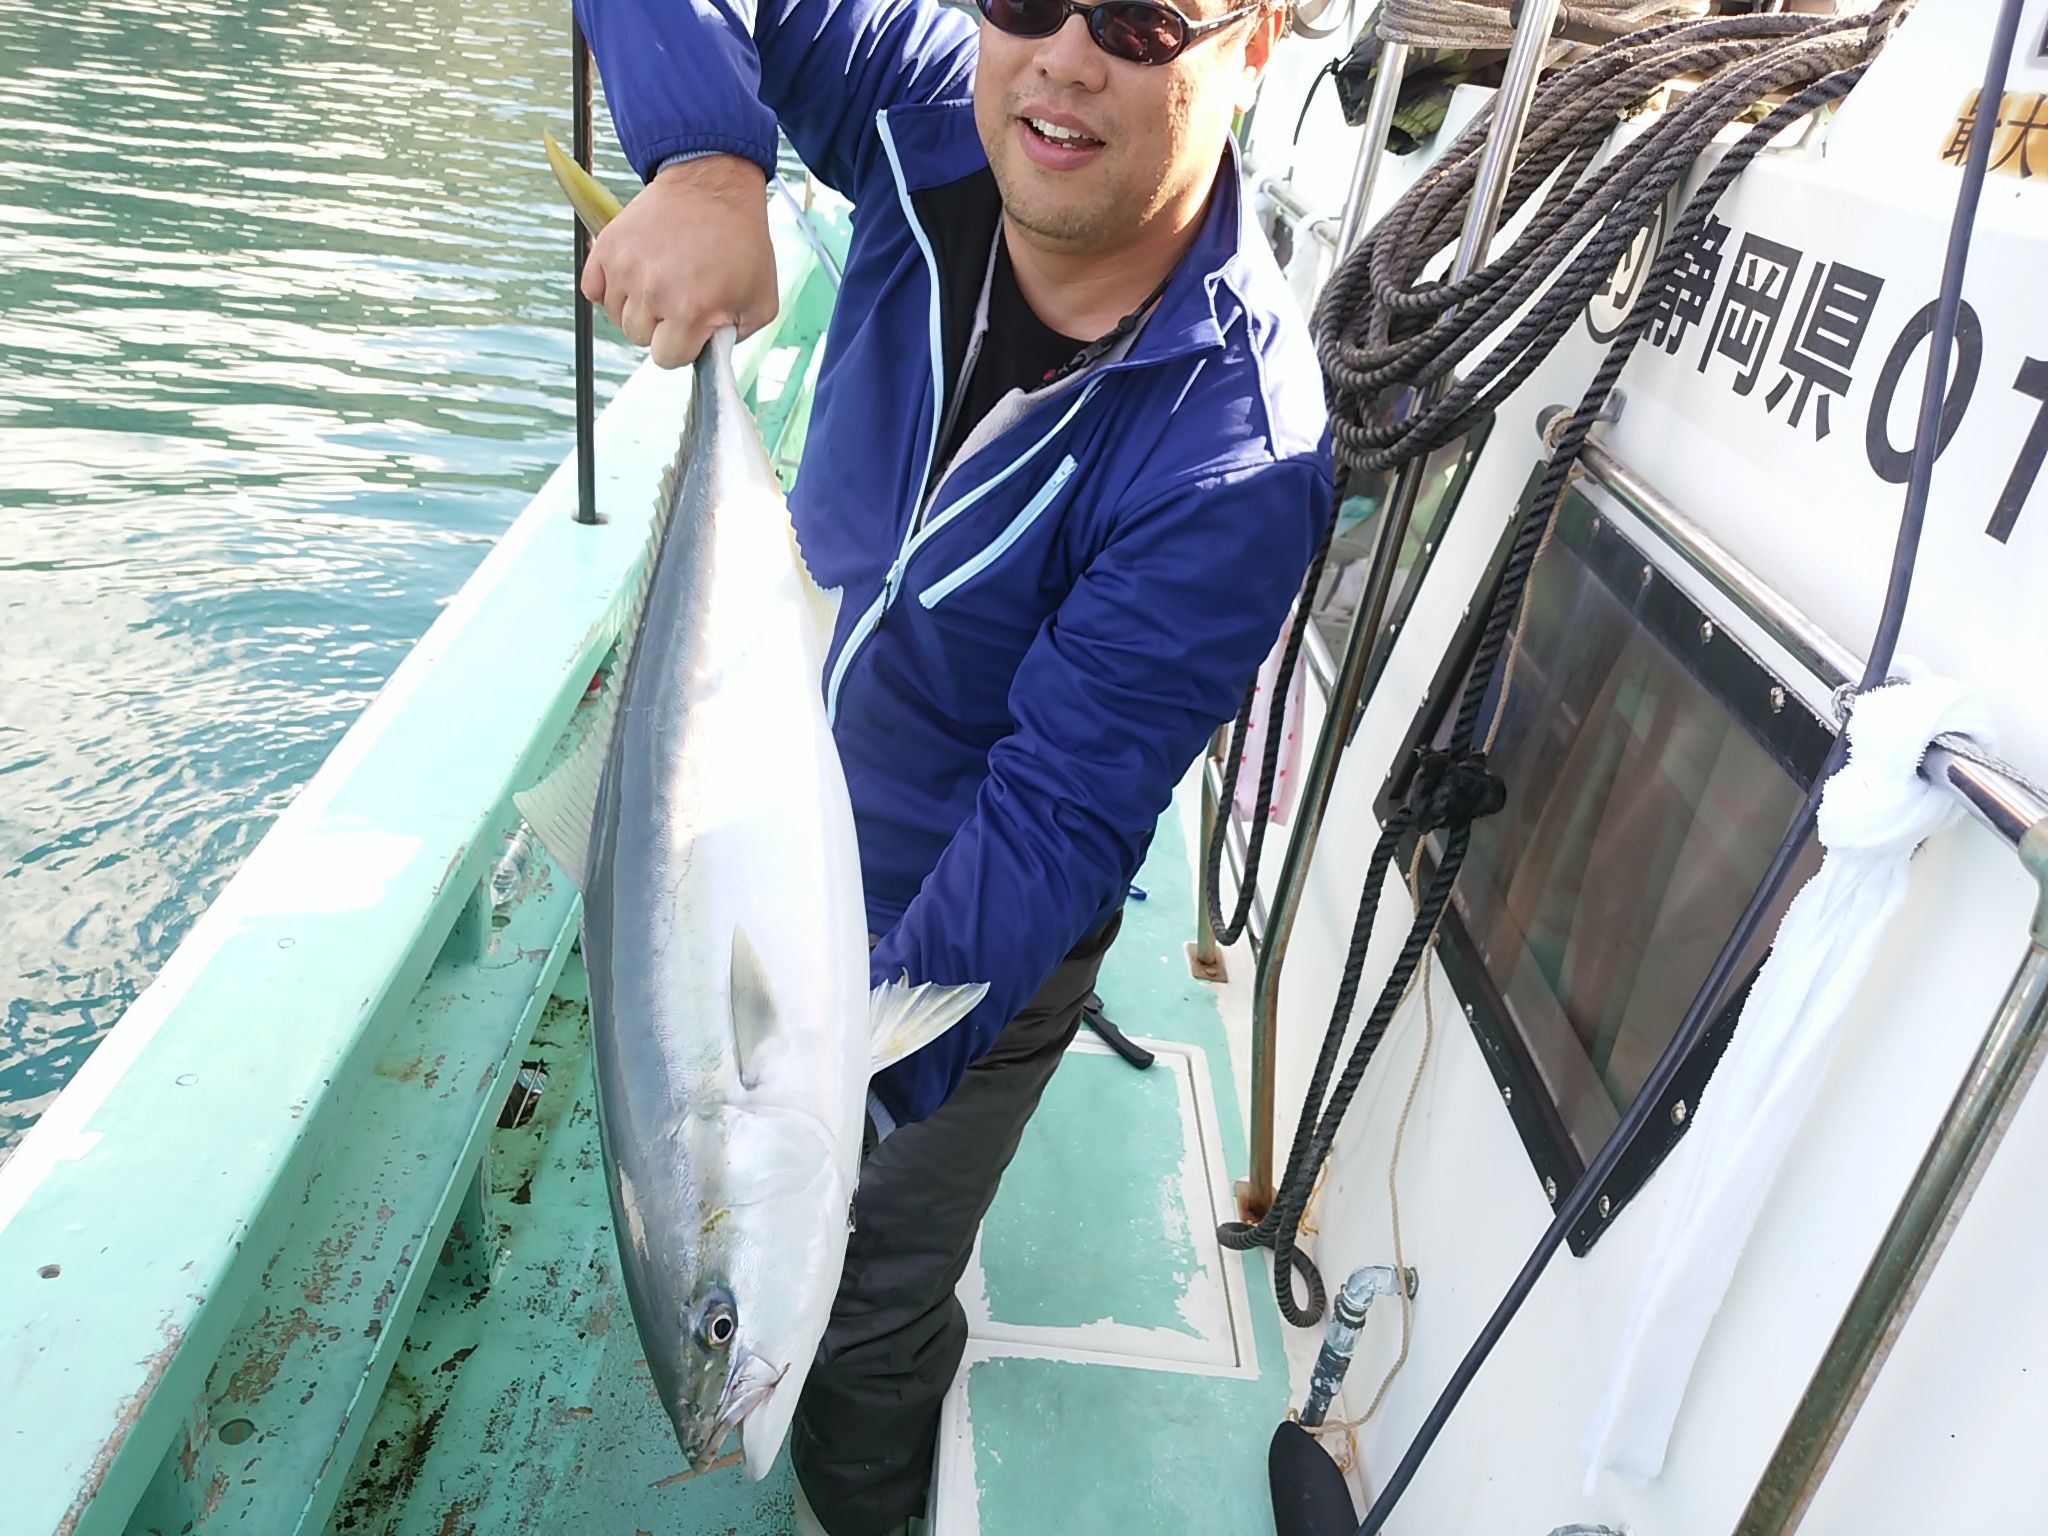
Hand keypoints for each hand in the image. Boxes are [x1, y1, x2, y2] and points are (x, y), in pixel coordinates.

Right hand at [580, 153, 778, 368]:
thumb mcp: (760, 300)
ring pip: (616, 315)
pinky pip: (593, 290)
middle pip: (639, 337)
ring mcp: (625, 268)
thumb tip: (710, 353)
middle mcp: (653, 292)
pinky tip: (635, 273)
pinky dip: (609, 287)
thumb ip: (737, 337)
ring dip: (636, 305)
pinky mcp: (606, 247)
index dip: (681, 345)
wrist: (712, 185)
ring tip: (661, 278)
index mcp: (691, 310)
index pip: (666, 358)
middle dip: (660, 325)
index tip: (691, 326)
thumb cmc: (740, 241)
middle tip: (679, 295)